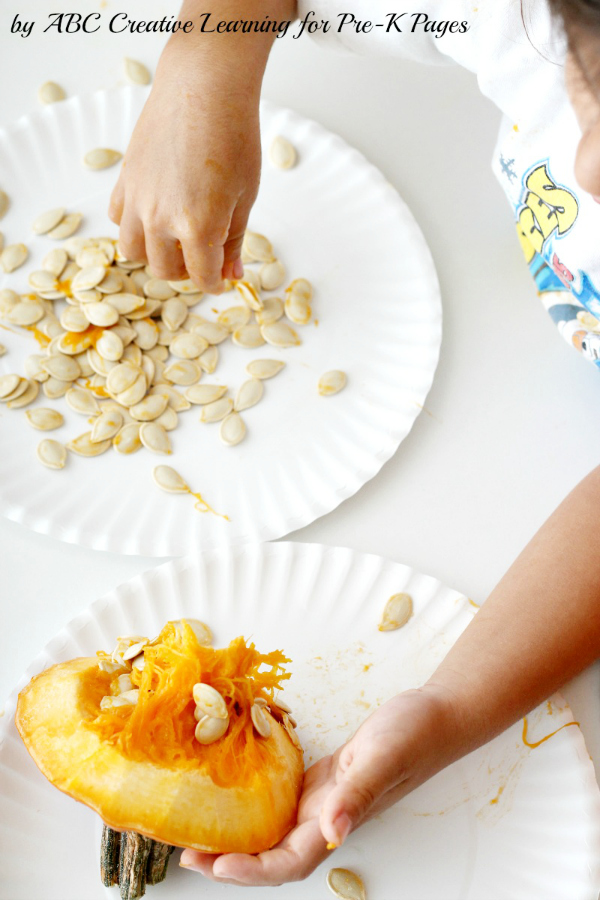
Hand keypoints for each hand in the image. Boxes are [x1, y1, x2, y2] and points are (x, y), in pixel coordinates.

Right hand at [109, 40, 261, 291]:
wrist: (203, 86)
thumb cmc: (234, 135)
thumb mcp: (246, 195)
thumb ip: (233, 240)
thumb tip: (231, 274)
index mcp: (198, 226)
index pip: (202, 278)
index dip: (215, 283)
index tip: (221, 279)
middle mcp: (160, 218)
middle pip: (165, 271)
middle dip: (187, 272)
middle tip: (204, 257)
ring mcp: (137, 199)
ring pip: (133, 252)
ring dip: (155, 255)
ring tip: (176, 240)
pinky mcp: (124, 179)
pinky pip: (118, 219)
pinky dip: (134, 226)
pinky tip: (155, 214)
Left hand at [179, 687, 460, 885]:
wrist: (434, 715)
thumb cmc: (415, 735)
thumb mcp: (382, 758)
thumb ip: (357, 794)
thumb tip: (332, 830)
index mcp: (338, 820)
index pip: (289, 862)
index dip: (252, 871)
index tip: (215, 865)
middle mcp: (326, 817)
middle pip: (273, 855)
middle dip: (231, 862)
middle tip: (187, 854)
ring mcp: (323, 799)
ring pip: (274, 830)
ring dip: (238, 837)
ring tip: (199, 830)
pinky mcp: (321, 778)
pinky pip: (282, 800)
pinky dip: (255, 803)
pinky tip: (233, 792)